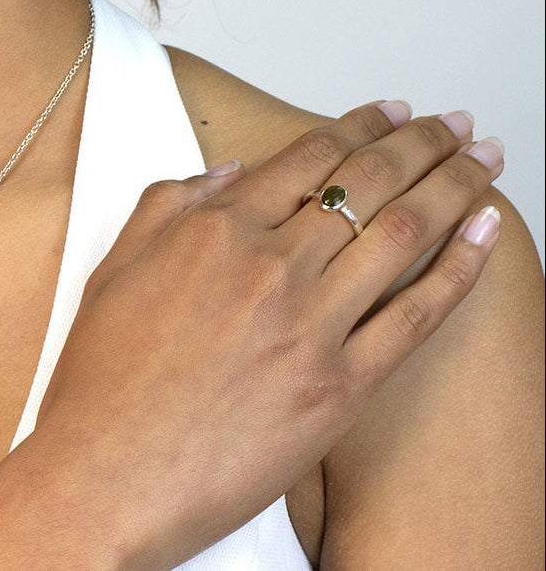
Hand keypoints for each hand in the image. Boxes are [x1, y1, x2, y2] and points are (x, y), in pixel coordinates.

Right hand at [33, 101, 502, 568]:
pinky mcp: (341, 385)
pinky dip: (461, 267)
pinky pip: (417, 314)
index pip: (309, 156)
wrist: (107, 478)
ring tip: (482, 156)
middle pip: (368, 181)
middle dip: (420, 140)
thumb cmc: (102, 380)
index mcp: (217, 230)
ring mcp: (311, 324)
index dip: (359, 123)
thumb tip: (230, 171)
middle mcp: (271, 265)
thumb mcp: (114, 268)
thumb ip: (169, 204)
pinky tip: (486, 230)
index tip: (389, 110)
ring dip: (454, 182)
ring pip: (403, 231)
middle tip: (452, 121)